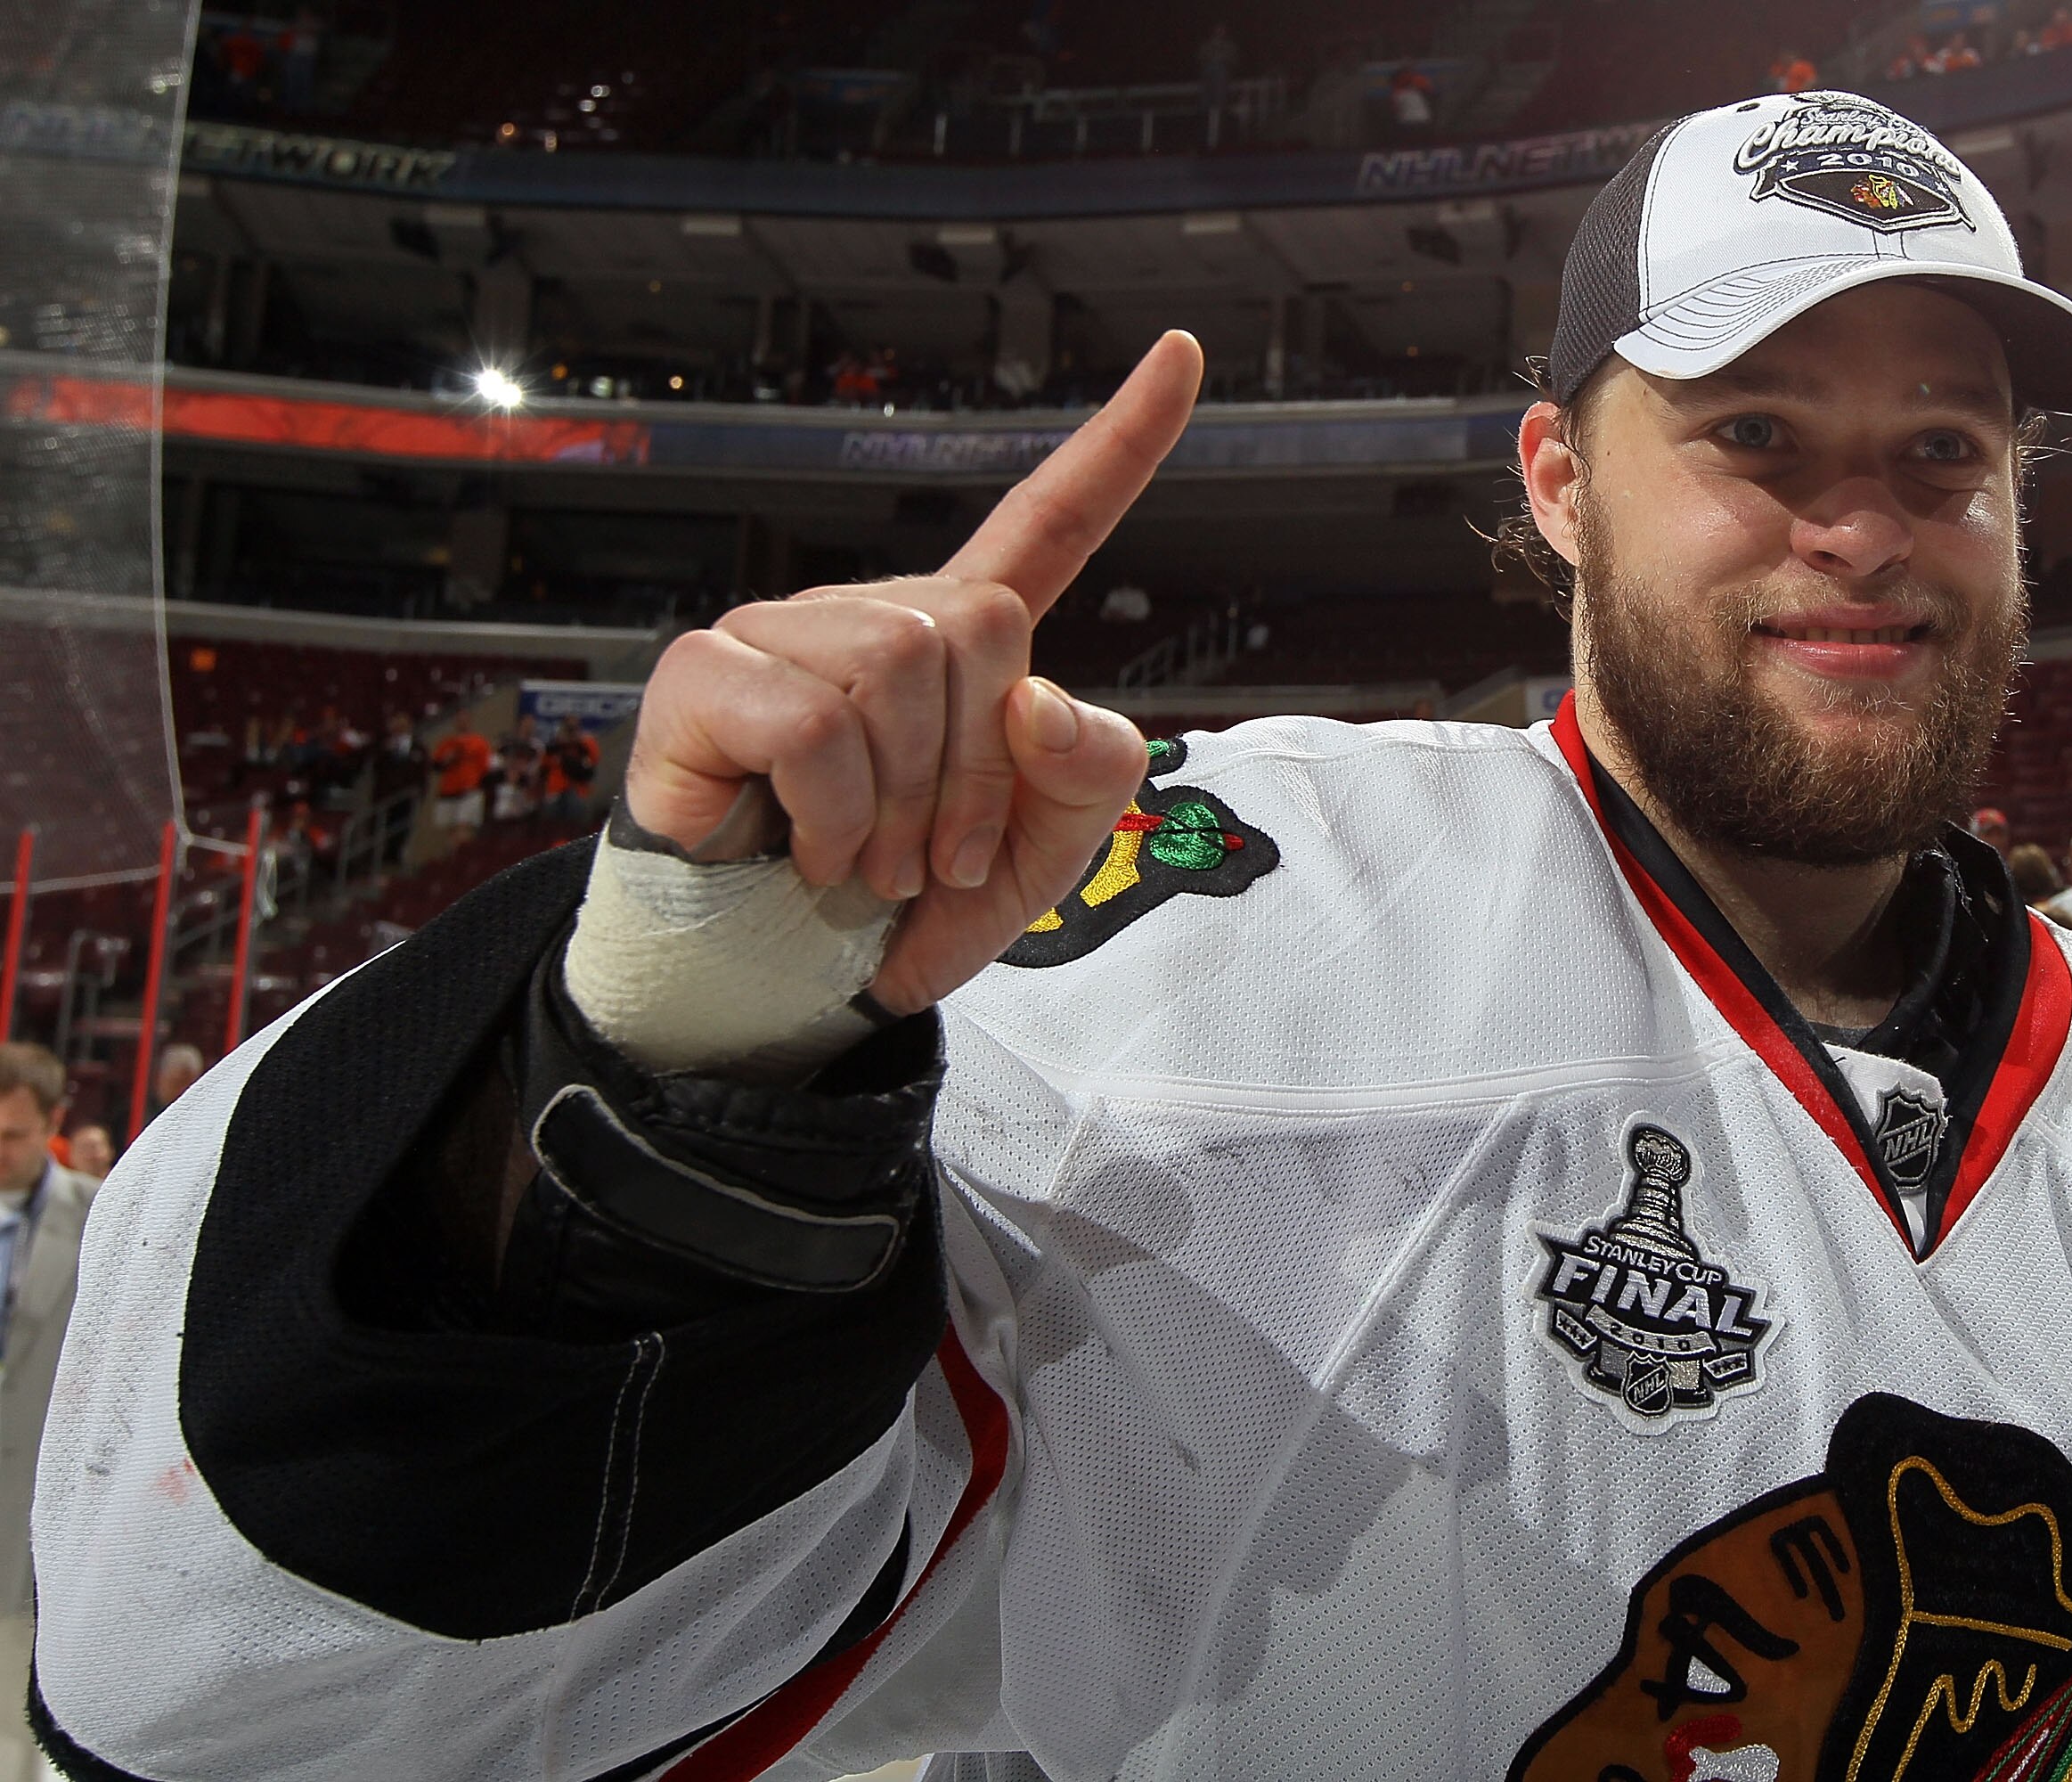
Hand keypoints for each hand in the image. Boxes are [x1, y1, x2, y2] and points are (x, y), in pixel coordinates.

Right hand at [622, 331, 1203, 1013]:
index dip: (1122, 444)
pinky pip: (814, 726)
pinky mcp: (706, 675)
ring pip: (895, 670)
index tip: (1183, 350)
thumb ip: (1088, 772)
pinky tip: (812, 847)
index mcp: (967, 642)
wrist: (789, 982)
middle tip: (934, 855)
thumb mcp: (1043, 855)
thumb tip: (1036, 696)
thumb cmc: (909, 904)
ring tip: (870, 860)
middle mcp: (876, 615)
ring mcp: (784, 634)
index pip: (1051, 520)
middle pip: (978, 625)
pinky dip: (836, 816)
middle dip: (977, 774)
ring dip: (903, 808)